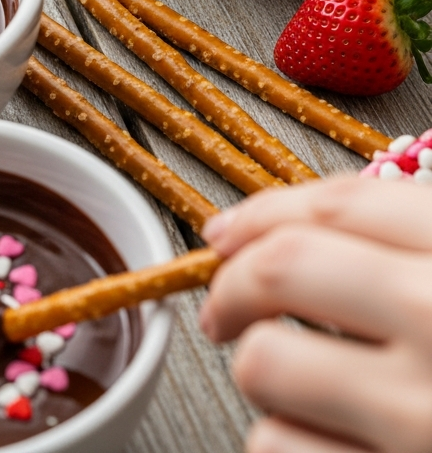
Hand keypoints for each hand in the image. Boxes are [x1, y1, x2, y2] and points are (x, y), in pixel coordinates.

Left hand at [199, 176, 431, 452]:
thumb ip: (402, 242)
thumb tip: (276, 233)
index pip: (338, 206)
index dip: (263, 214)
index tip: (226, 233)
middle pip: (283, 268)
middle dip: (233, 284)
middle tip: (223, 306)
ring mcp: (418, 413)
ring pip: (264, 363)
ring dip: (261, 368)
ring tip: (294, 382)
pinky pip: (279, 445)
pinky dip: (285, 437)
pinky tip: (324, 436)